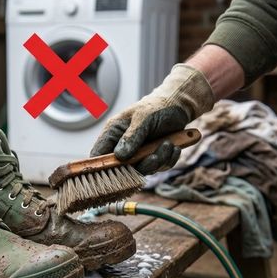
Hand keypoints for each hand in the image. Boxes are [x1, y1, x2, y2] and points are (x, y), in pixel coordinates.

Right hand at [90, 64, 213, 173]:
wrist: (177, 106)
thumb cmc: (156, 107)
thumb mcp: (143, 118)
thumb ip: (131, 136)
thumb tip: (120, 156)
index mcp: (113, 134)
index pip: (99, 155)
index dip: (104, 167)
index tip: (119, 171)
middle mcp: (123, 146)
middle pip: (123, 169)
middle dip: (142, 165)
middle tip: (154, 156)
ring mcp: (138, 154)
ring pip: (143, 170)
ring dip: (158, 160)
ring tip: (168, 144)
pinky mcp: (152, 158)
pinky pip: (159, 168)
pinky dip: (168, 159)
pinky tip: (174, 146)